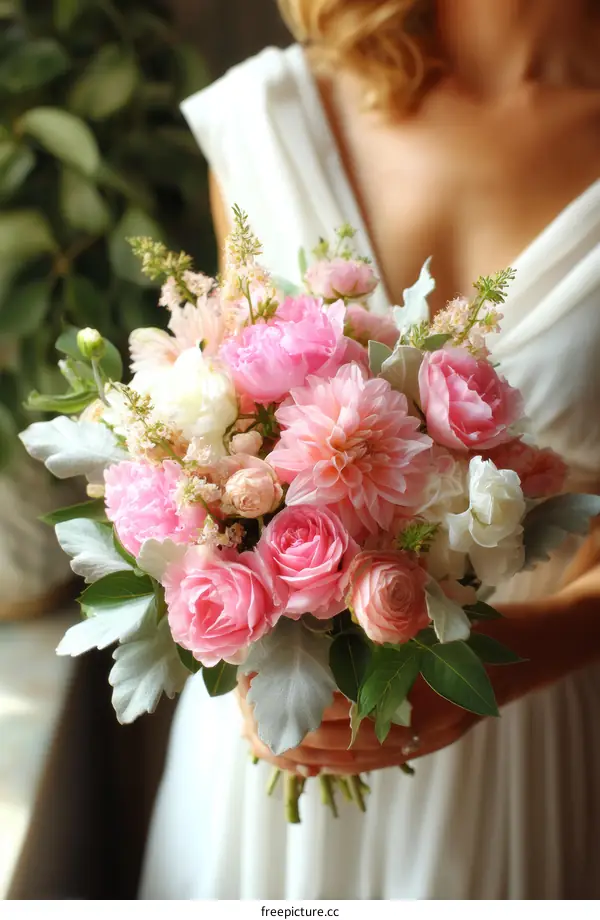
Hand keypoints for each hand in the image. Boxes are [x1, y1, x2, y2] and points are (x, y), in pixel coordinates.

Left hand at [239, 561, 599, 774]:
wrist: (532, 645)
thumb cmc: (474, 610)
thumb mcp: (426, 604)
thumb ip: (376, 617)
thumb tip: (302, 622)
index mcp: (415, 675)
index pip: (336, 697)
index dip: (292, 693)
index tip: (253, 684)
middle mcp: (420, 714)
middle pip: (337, 733)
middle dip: (286, 727)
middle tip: (245, 715)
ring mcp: (428, 734)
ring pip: (352, 756)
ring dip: (303, 752)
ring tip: (260, 740)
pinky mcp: (431, 741)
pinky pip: (376, 762)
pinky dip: (337, 763)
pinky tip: (305, 759)